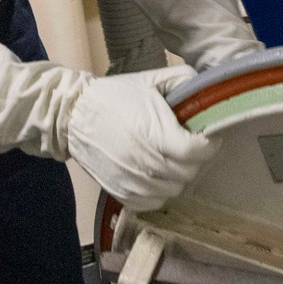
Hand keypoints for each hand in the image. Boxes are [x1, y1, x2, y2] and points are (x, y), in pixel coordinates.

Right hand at [67, 67, 215, 210]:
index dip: (208, 144)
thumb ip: (183, 81)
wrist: (73, 116)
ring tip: (172, 160)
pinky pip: (155, 203)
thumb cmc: (114, 96)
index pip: (196, 151)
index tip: (206, 136)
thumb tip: (209, 90)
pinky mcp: (121, 194)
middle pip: (189, 173)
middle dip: (195, 160)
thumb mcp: (150, 80)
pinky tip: (157, 175)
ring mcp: (133, 182)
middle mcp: (145, 162)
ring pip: (174, 190)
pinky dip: (161, 191)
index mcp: (155, 134)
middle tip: (188, 147)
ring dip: (178, 176)